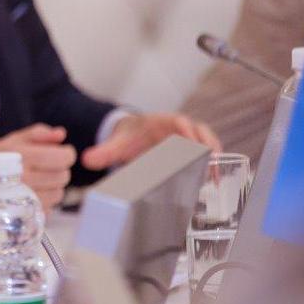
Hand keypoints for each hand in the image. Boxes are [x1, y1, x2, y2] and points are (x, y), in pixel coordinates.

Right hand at [0, 123, 74, 210]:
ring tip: (37, 181)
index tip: (60, 153)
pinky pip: (50, 207)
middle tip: (45, 168)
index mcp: (22, 156)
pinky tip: (32, 194)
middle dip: (58, 170)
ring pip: (59, 193)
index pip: (63, 157)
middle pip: (64, 176)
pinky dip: (45, 201)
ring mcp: (26, 200)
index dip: (66, 154)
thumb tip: (61, 134)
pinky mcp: (27, 215)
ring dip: (53, 186)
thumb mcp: (10, 140)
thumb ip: (38, 133)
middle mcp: (25, 179)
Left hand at [81, 113, 220, 170]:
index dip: (186, 130)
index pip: (178, 121)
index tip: (191, 141)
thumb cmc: (128, 137)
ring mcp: (187, 139)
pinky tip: (214, 181)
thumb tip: (86, 160)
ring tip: (216, 174)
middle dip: (207, 143)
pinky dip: (212, 165)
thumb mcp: (117, 144)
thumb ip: (103, 151)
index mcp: (161, 122)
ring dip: (214, 155)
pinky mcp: (190, 152)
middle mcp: (177, 129)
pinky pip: (206, 154)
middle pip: (199, 130)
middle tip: (212, 160)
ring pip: (207, 142)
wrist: (132, 135)